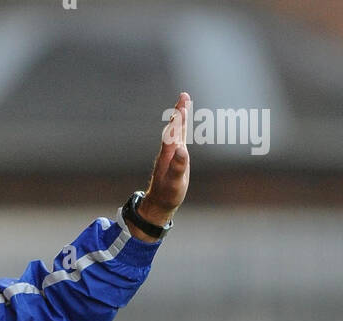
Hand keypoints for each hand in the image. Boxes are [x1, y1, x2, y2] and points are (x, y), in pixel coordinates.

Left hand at [133, 91, 190, 235]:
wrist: (159, 203)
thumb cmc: (168, 195)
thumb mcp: (175, 183)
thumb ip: (178, 167)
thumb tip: (182, 150)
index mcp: (169, 155)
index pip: (174, 132)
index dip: (179, 118)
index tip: (183, 104)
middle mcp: (168, 152)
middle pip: (175, 128)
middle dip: (180, 112)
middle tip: (184, 96)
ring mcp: (170, 154)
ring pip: (175, 132)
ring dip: (180, 117)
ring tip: (183, 103)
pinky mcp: (174, 158)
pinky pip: (178, 138)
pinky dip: (180, 127)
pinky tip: (181, 123)